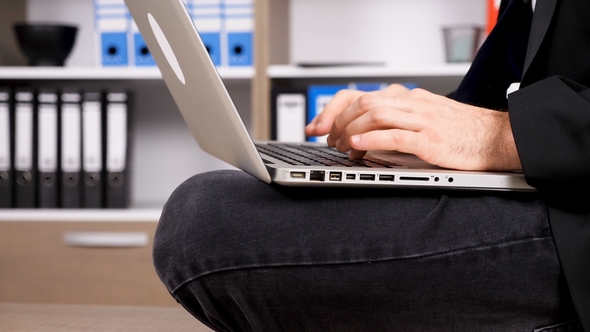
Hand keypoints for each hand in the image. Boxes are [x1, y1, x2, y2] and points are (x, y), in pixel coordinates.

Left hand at [325, 87, 521, 170]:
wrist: (495, 138)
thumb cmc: (458, 131)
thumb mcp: (421, 118)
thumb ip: (393, 121)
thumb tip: (358, 134)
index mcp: (406, 97)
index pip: (359, 95)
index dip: (332, 110)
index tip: (317, 127)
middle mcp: (411, 103)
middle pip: (362, 102)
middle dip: (337, 122)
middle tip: (328, 142)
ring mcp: (422, 119)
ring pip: (376, 115)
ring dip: (351, 131)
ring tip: (340, 147)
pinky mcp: (432, 139)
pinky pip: (397, 135)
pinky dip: (373, 139)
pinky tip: (358, 145)